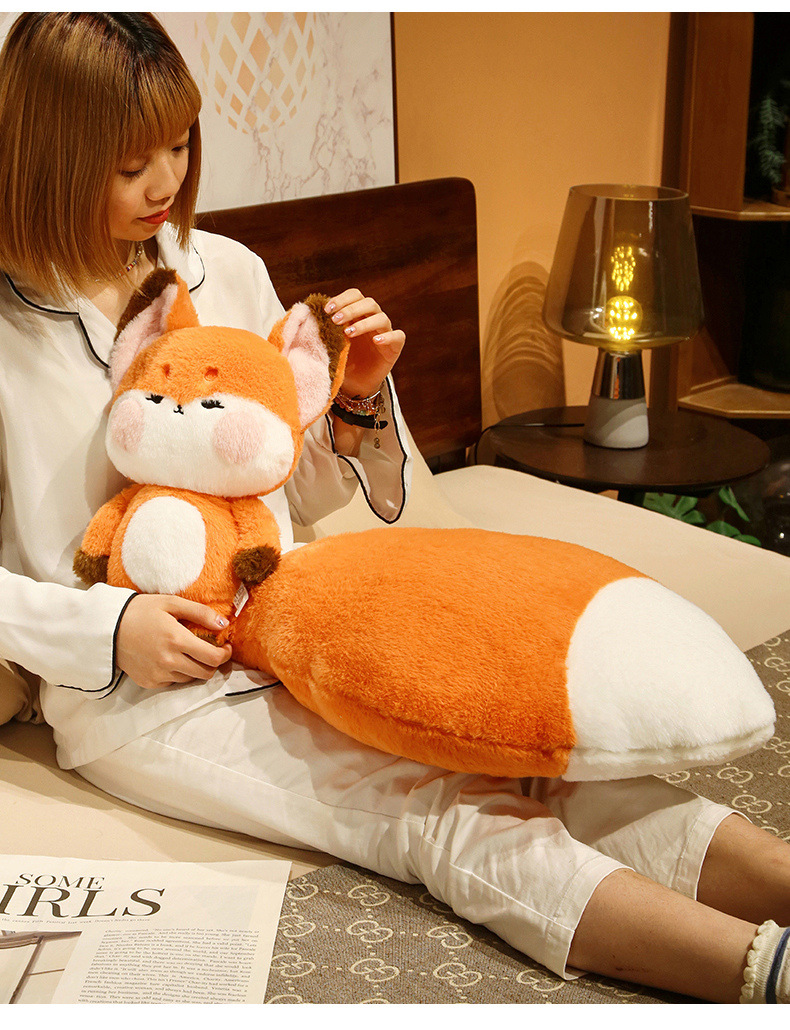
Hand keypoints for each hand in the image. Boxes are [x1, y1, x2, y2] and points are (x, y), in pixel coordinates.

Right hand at [116, 594, 232, 689]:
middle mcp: (169, 661)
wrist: (106, 627)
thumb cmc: (140, 611)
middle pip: (205, 673)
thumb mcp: (171, 603)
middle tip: (211, 651)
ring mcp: (158, 674)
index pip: (213, 658)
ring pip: (190, 679)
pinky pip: (173, 682)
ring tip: (189, 652)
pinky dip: (177, 673)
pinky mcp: (148, 682)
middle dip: (213, 663)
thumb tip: (224, 623)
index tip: (226, 647)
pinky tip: (170, 658)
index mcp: (177, 640)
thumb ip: (200, 612)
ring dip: (195, 668)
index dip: (226, 654)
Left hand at [324, 289, 405, 397]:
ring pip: (381, 318)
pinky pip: (397, 336)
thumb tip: (304, 314)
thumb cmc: (341, 361)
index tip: (327, 309)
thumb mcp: (329, 344)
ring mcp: (385, 332)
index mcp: (358, 314)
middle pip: (369, 303)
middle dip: (351, 309)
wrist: (354, 385)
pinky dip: (388, 336)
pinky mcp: (394, 347)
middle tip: (335, 320)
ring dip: (364, 323)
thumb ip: (323, 329)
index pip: (354, 296)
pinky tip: (376, 341)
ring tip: (349, 333)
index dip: (342, 299)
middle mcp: (373, 319)